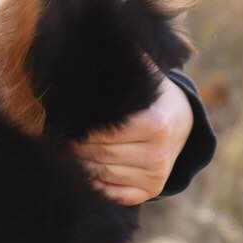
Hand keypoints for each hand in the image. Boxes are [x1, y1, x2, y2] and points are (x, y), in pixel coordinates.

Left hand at [72, 75, 192, 204]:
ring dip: (81, 164)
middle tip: (62, 137)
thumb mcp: (144, 78)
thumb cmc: (152, 97)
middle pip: (100, 154)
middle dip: (76, 147)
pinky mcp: (151, 191)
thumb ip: (124, 66)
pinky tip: (84, 169)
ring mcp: (156, 176)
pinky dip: (94, 183)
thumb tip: (94, 48)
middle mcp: (158, 154)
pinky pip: (113, 194)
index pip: (104, 133)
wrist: (181, 122)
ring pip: (102, 174)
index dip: (82, 130)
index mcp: (156, 124)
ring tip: (68, 151)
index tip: (68, 123)